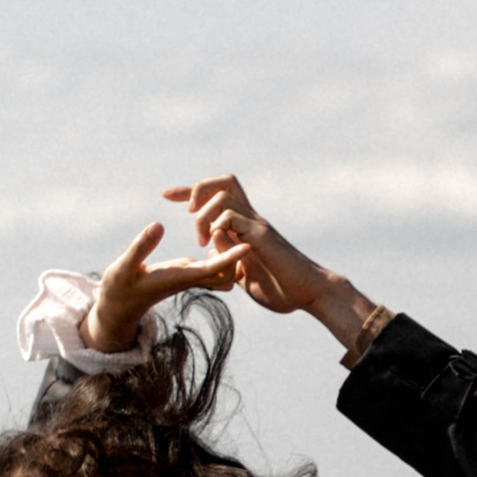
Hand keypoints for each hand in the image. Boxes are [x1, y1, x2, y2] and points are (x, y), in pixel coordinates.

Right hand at [84, 220, 240, 355]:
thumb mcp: (123, 267)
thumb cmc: (119, 287)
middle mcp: (190, 278)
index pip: (212, 270)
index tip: (247, 245)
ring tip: (226, 226)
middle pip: (228, 273)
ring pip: (225, 270)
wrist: (120, 305)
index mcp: (179, 278)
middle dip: (236, 255)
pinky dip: (222, 251)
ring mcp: (192, 275)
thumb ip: (140, 247)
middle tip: (232, 227)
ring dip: (231, 253)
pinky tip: (218, 230)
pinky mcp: (189, 271)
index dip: (230, 258)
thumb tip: (159, 225)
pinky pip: (216, 264)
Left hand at [162, 179, 336, 321]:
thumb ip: (228, 260)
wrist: (310, 295)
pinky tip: (216, 245)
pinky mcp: (261, 237)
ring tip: (201, 239)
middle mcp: (252, 220)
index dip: (188, 192)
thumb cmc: (282, 290)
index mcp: (246, 227)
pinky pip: (232, 218)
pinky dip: (218, 226)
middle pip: (224, 181)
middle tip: (186, 209)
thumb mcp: (244, 276)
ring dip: (204, 215)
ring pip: (223, 197)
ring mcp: (257, 226)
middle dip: (197, 188)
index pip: (216, 195)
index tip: (166, 195)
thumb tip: (211, 252)